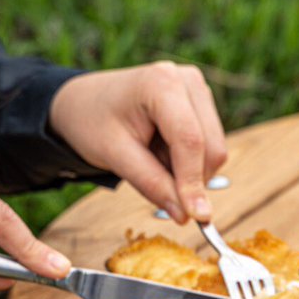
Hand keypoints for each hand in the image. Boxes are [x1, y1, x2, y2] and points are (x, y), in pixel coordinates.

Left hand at [49, 62, 226, 222]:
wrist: (84, 103)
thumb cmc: (93, 123)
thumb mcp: (115, 156)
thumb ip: (153, 184)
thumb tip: (187, 216)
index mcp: (162, 84)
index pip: (190, 140)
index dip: (194, 181)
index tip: (196, 218)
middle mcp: (188, 80)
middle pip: (211, 147)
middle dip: (191, 178)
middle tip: (156, 186)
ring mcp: (198, 90)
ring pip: (214, 149)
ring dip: (189, 170)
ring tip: (151, 159)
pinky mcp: (202, 103)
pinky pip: (210, 146)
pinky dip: (189, 162)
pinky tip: (161, 152)